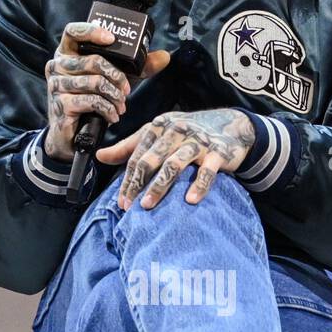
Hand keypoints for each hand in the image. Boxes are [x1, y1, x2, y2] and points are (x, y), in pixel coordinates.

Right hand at [43, 21, 170, 160]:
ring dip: (114, 96)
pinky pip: (91, 101)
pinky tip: (113, 115)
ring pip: (95, 82)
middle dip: (117, 76)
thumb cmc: (91, 99)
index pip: (73, 31)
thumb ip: (137, 67)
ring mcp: (56, 85)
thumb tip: (164, 56)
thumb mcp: (114, 79)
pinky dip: (108, 109)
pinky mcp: (61, 104)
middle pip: (93, 60)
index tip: (112, 39)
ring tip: (121, 105)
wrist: (73, 134)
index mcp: (67, 53)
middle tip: (126, 89)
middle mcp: (57, 65)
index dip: (92, 31)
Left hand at [95, 108, 255, 210]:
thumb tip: (100, 156)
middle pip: (151, 160)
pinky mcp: (218, 152)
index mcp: (158, 126)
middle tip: (129, 206)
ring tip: (147, 205)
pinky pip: (207, 171)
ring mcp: (198, 141)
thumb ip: (129, 146)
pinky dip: (198, 186)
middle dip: (137, 184)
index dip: (127, 179)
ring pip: (174, 165)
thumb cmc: (188, 132)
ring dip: (159, 186)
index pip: (137, 156)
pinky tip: (189, 201)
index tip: (120, 202)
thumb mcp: (158, 133)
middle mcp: (176, 131)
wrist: (232, 125)